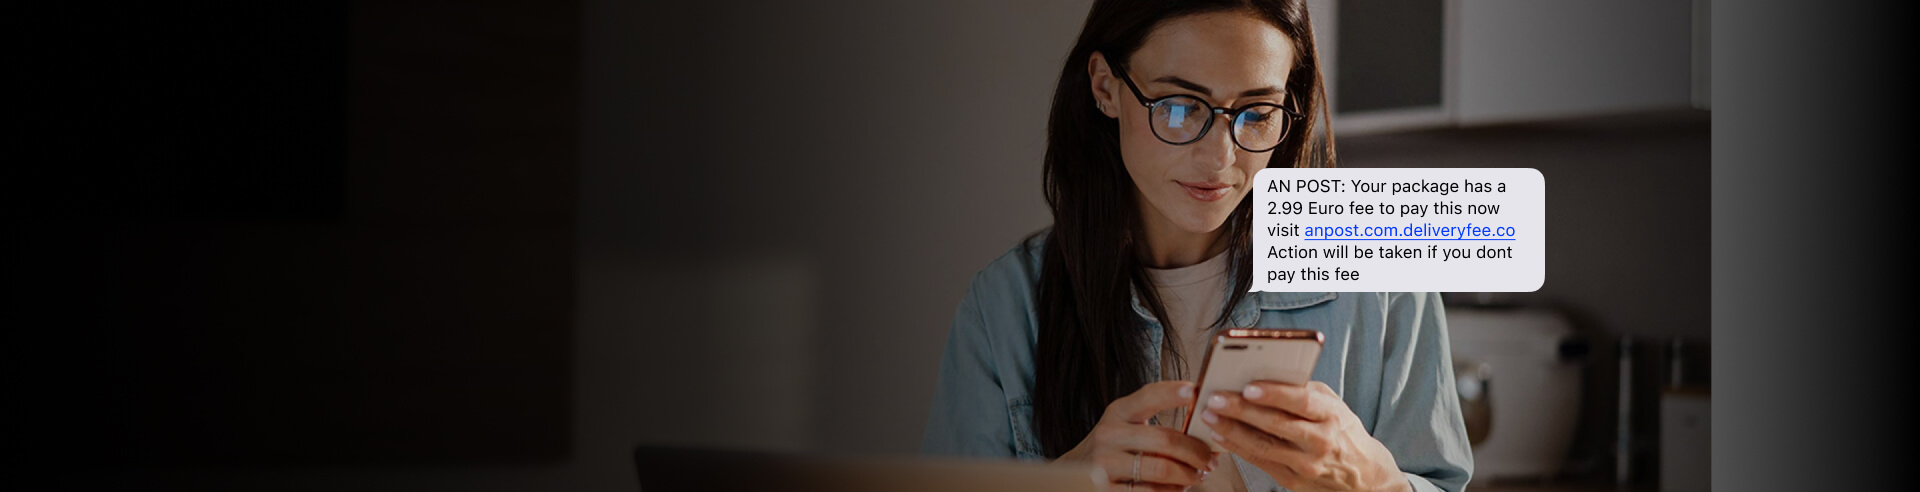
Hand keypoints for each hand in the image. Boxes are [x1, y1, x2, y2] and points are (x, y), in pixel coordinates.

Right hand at [1057, 380, 1222, 491]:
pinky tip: (1178, 488)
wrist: (1074, 473)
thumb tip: (1202, 424)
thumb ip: (1153, 420)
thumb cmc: (1112, 447)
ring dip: (1188, 475)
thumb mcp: (1124, 424)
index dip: (1173, 393)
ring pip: (1161, 469)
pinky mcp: (1104, 489)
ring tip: (1198, 475)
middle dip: (1196, 451)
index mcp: (1117, 412)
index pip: (1148, 396)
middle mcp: (1109, 434)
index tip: (1196, 391)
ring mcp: (1104, 464)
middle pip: (1164, 439)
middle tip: (1210, 459)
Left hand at [1197, 381, 1409, 491]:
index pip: (1302, 402)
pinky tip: (1220, 436)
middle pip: (1276, 424)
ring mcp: (1307, 465)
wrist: (1363, 475)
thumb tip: (1266, 374)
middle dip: (1241, 411)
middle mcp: (1321, 441)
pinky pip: (1260, 462)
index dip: (1275, 394)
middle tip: (1215, 398)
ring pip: (1264, 446)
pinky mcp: (1294, 481)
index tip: (1248, 386)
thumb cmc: (1342, 430)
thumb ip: (1305, 389)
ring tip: (1209, 415)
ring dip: (1232, 430)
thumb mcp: (1334, 404)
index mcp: (1333, 415)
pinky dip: (1237, 448)